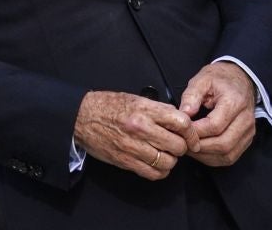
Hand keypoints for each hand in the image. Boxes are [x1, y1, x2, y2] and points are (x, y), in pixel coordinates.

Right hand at [74, 90, 191, 179]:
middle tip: (174, 144)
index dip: (192, 133)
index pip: (181, 123)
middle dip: (180, 147)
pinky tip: (155, 164)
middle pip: (178, 145)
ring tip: (162, 154)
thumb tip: (180, 122)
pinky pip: (154, 174)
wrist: (80, 117)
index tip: (192, 138)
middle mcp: (140, 128)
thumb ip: (157, 110)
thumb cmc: (106, 106)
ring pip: (168, 162)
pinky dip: (159, 171)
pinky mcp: (126, 161)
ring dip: (170, 160)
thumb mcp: (134, 99)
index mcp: (144, 109)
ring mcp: (133, 146)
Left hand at [180, 61, 257, 166]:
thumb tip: (183, 114)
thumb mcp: (202, 79)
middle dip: (200, 147)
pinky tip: (199, 151)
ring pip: (228, 154)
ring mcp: (248, 133)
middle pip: (223, 143)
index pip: (215, 125)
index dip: (196, 131)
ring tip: (188, 148)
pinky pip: (230, 156)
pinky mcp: (246, 140)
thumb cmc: (220, 79)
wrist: (240, 80)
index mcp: (235, 102)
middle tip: (182, 142)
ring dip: (205, 155)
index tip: (180, 130)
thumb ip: (191, 95)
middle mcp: (246, 120)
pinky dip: (213, 158)